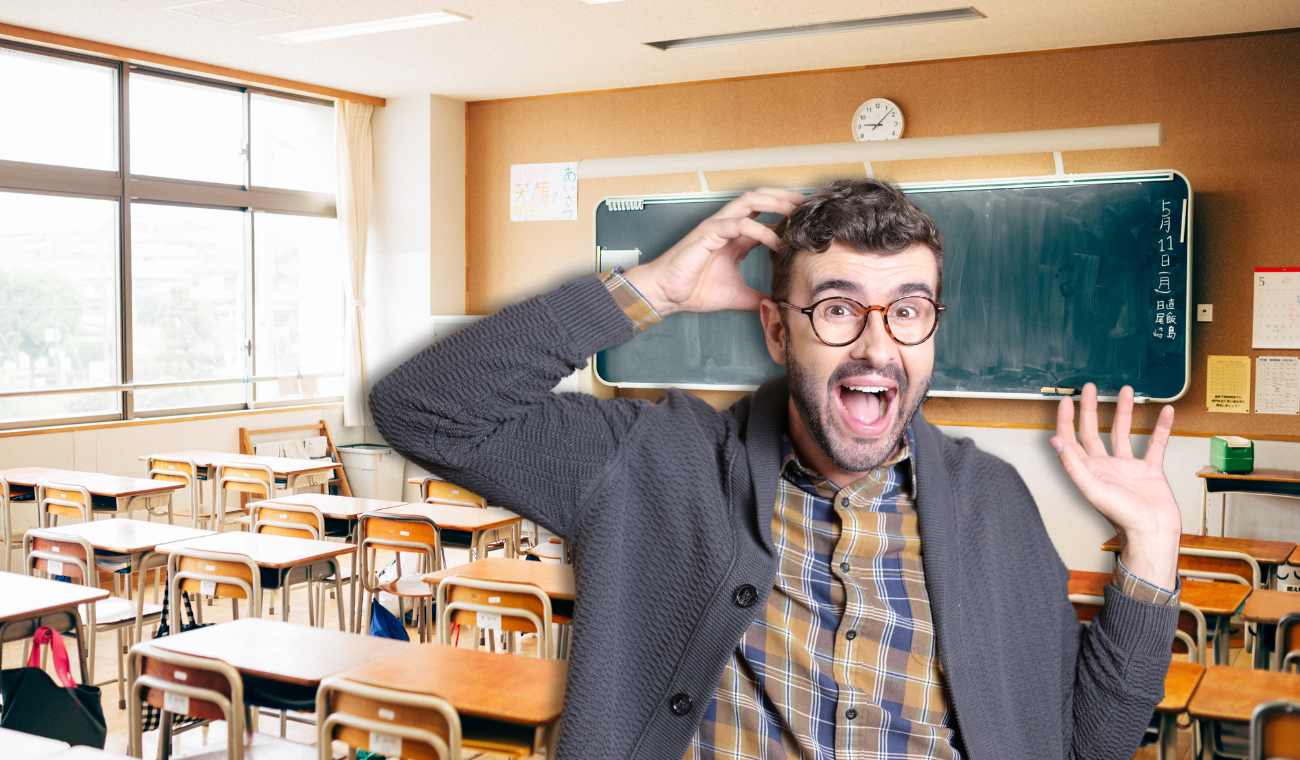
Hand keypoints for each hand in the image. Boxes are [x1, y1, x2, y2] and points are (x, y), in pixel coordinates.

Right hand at [623, 187, 803, 316]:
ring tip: (796, 213)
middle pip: (762, 198)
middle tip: (810, 207)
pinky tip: (776, 242)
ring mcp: (718, 226)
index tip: (809, 223)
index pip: (766, 215)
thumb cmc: (692, 291)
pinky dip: (760, 230)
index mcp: (735, 237)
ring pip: (751, 201)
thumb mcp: (737, 296)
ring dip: (776, 203)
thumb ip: (757, 297)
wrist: (666, 294)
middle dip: (787, 199)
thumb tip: (776, 306)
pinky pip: (739, 224)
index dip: (788, 215)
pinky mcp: (708, 233)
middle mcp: (728, 226)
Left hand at [1050, 384, 1180, 589]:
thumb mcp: (1093, 489)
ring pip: (1123, 432)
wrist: (1153, 534)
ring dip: (1124, 412)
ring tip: (1126, 391)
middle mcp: (1105, 465)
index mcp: (1088, 469)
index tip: (1067, 399)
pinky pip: (1155, 444)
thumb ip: (1073, 465)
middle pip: (1093, 430)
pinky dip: (1160, 428)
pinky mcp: (1150, 470)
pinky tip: (1164, 413)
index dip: (1066, 418)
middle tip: (1090, 388)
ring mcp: (1127, 467)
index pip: (1071, 438)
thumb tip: (1055, 442)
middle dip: (1090, 408)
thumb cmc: (1123, 518)